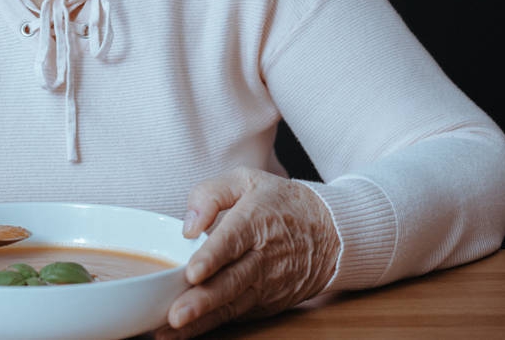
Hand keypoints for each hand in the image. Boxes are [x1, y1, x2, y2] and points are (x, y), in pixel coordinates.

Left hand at [156, 168, 338, 338]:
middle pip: (231, 282)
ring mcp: (266, 284)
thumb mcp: (246, 180)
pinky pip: (238, 314)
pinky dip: (212, 324)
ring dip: (203, 319)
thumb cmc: (279, 203)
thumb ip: (211, 195)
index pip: (233, 241)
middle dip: (202, 301)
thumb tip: (189, 227)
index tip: (192, 273)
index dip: (212, 258)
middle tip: (175, 315)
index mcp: (255, 221)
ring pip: (232, 305)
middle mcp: (262, 257)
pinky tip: (187, 332)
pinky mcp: (267, 302)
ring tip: (173, 332)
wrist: (330, 232)